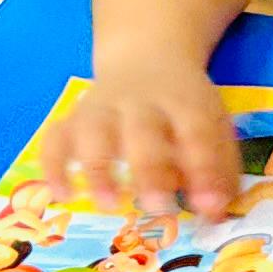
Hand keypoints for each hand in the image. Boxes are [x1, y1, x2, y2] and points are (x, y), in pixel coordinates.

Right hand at [59, 55, 241, 219]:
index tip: (208, 207)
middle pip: (142, 130)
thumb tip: (216, 213)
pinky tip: (62, 195)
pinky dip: (53, 166)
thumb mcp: (214, 126)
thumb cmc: (184, 108)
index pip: (197, 132)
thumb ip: (219, 169)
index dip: (204, 169)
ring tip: (108, 204)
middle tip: (157, 207)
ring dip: (98, 168)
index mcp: (186, 103)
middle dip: (149, 170)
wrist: (146, 58)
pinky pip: (55, 137)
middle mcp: (142, 102)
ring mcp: (103, 106)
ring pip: (93, 130)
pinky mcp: (74, 117)